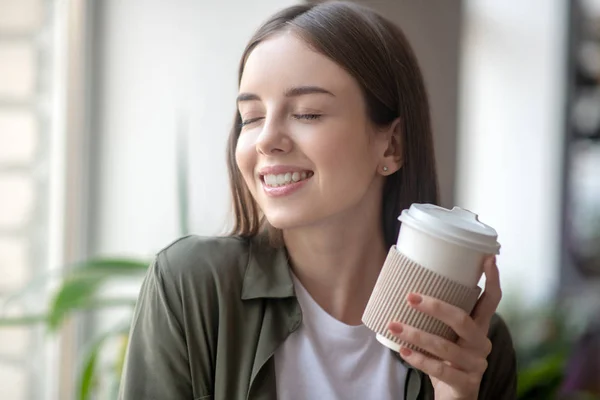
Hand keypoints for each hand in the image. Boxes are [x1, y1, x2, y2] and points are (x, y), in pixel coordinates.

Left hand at [388, 256, 500, 399]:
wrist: (453, 397)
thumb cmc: (445, 359)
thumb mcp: (445, 335)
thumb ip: (436, 317)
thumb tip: (406, 288)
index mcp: (478, 327)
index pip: (492, 300)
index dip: (492, 279)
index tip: (487, 257)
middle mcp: (481, 343)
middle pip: (463, 320)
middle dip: (436, 306)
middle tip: (410, 297)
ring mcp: (476, 365)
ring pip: (446, 346)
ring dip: (417, 335)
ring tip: (394, 325)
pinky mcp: (466, 384)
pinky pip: (440, 370)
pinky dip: (419, 359)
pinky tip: (403, 351)